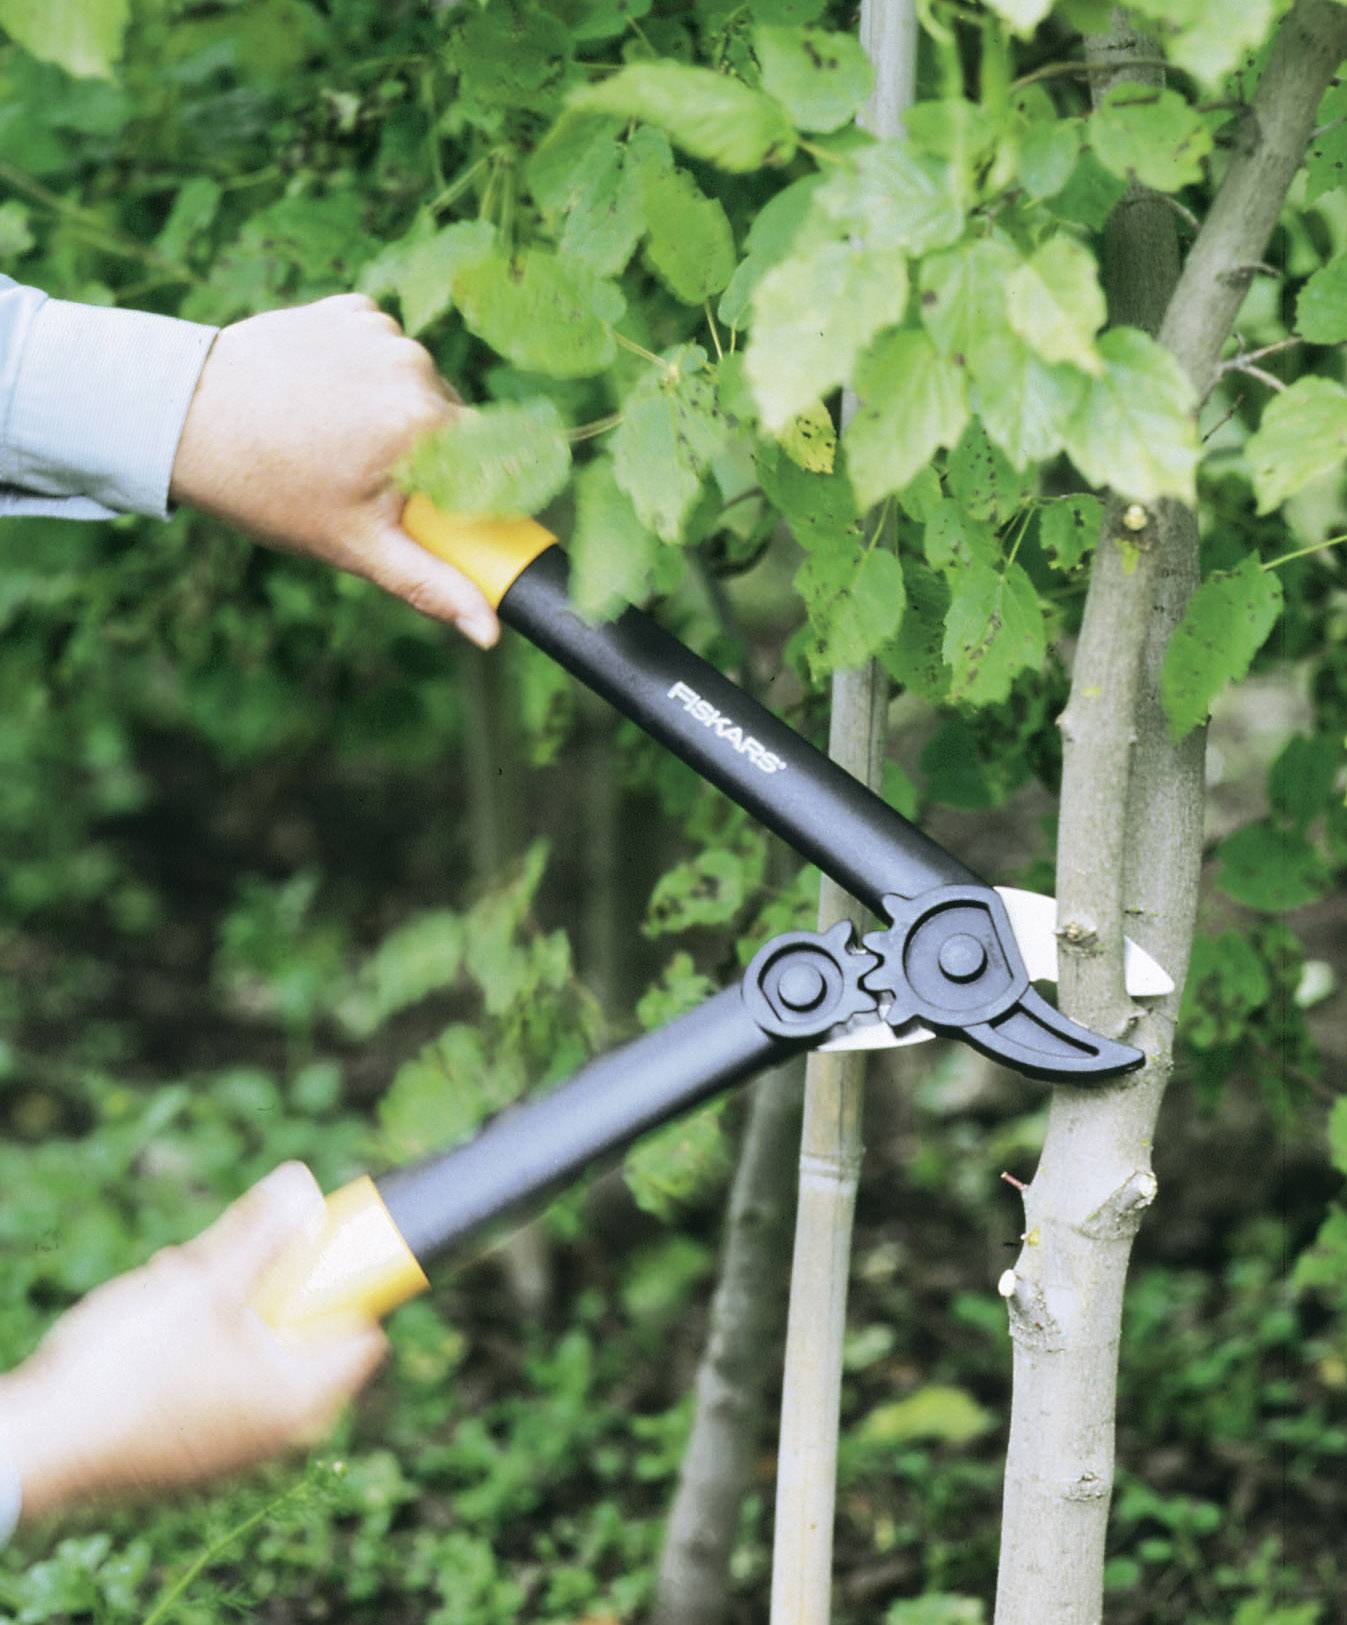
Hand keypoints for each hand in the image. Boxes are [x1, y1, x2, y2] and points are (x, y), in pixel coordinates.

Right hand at [0, 1164, 386, 1520]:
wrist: (40, 1445)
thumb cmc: (128, 1369)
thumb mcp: (204, 1283)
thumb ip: (261, 1232)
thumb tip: (303, 1185)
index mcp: (300, 1399)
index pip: (362, 1330)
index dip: (341, 1280)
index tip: (306, 1246)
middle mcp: (277, 1433)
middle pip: (299, 1330)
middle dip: (262, 1284)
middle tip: (215, 1264)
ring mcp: (232, 1447)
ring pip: (251, 1349)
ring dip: (220, 1307)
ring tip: (171, 1286)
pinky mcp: (191, 1449)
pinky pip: (215, 1379)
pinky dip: (196, 1343)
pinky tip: (153, 1323)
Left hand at [169, 293, 499, 647]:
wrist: (182, 420)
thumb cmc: (269, 490)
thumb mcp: (357, 546)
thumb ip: (432, 585)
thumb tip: (491, 634)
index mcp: (423, 422)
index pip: (487, 460)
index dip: (464, 489)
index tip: (428, 506)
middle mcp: (411, 364)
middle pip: (451, 421)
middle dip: (422, 454)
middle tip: (361, 478)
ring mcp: (379, 330)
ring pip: (416, 384)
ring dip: (391, 412)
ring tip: (333, 437)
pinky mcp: (349, 309)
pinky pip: (382, 349)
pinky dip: (363, 373)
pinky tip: (322, 397)